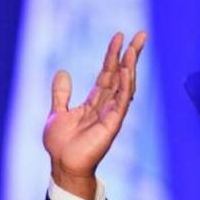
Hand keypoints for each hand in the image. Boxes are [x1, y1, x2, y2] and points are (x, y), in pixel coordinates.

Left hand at [43, 31, 145, 199]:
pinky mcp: (113, 123)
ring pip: (125, 85)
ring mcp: (112, 114)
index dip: (113, 55)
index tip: (119, 36)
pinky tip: (126, 69)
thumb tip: (62, 72)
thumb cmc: (60, 144)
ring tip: (134, 47)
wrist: (62, 164)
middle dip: (130, 54)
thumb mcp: (58, 112)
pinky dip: (125, 84)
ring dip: (130, 66)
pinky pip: (122, 100)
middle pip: (121, 75)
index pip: (107, 73)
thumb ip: (61, 93)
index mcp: (94, 102)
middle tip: (141, 34)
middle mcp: (106, 105)